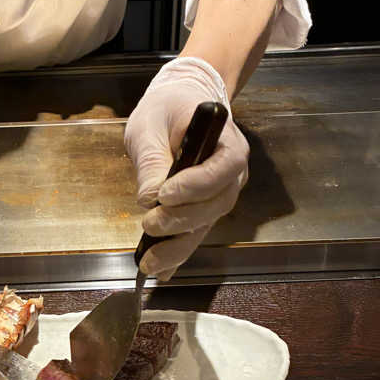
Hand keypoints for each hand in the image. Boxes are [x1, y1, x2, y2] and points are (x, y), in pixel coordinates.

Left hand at [124, 56, 248, 279]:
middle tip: (149, 224)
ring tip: (149, 262)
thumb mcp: (151, 125)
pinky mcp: (203, 212)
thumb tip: (149, 197)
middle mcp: (231, 176)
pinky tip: (161, 271)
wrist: (179, 108)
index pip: (222, 169)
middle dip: (181, 220)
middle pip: (214, 205)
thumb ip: (151, 159)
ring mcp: (219, 196)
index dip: (196, 186)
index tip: (164, 195)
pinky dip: (176, 254)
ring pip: (204, 226)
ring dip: (177, 246)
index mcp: (227, 145)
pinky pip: (193, 234)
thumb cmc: (167, 109)